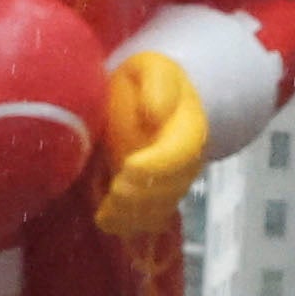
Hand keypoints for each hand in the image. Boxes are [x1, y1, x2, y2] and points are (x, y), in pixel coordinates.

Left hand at [93, 51, 209, 238]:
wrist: (150, 99)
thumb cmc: (145, 82)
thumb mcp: (150, 69)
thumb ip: (156, 86)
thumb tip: (157, 114)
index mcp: (188, 128)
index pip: (181, 154)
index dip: (156, 166)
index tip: (127, 168)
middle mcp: (187, 163)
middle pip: (171, 189)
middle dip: (142, 197)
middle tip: (113, 195)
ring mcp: (172, 185)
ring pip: (160, 210)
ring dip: (133, 217)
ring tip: (105, 214)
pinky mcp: (155, 199)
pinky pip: (149, 221)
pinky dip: (128, 225)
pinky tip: (106, 219)